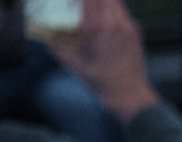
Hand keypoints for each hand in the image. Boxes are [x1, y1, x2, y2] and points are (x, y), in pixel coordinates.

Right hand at [48, 0, 157, 119]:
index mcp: (95, 27)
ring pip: (115, 1)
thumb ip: (56, 46)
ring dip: (104, 1)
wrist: (127, 92)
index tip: (75, 2)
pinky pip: (123, 12)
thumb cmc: (98, 79)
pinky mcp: (135, 31)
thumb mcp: (73, 63)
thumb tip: (45, 36)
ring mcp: (127, 26)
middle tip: (84, 4)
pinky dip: (114, 10)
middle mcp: (112, 22)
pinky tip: (107, 17)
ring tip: (94, 6)